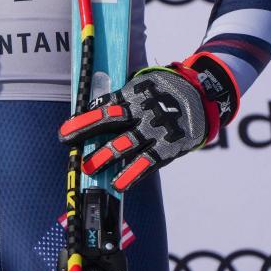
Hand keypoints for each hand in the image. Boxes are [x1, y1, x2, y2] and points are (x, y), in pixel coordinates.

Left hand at [59, 54, 238, 190]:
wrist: (205, 93)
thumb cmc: (166, 92)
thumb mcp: (142, 86)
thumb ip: (121, 98)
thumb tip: (94, 108)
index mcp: (132, 95)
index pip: (101, 106)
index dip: (82, 118)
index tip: (65, 131)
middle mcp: (141, 111)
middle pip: (108, 120)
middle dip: (84, 131)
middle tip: (66, 141)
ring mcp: (155, 129)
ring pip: (125, 143)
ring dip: (104, 156)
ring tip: (88, 167)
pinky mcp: (170, 145)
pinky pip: (148, 161)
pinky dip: (133, 174)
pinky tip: (119, 184)